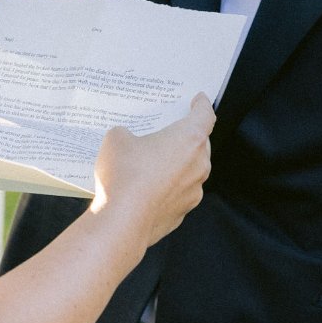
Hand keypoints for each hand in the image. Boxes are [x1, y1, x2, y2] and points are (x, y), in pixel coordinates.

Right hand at [92, 93, 214, 248]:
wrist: (123, 222)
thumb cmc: (125, 175)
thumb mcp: (116, 139)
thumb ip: (126, 133)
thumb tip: (126, 140)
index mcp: (190, 139)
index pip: (205, 115)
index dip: (202, 105)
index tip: (199, 100)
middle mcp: (199, 165)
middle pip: (199, 144)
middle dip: (185, 138)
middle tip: (167, 132)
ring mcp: (193, 191)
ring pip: (189, 171)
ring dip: (175, 165)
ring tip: (151, 163)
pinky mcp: (182, 213)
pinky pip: (177, 193)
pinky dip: (166, 188)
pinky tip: (145, 189)